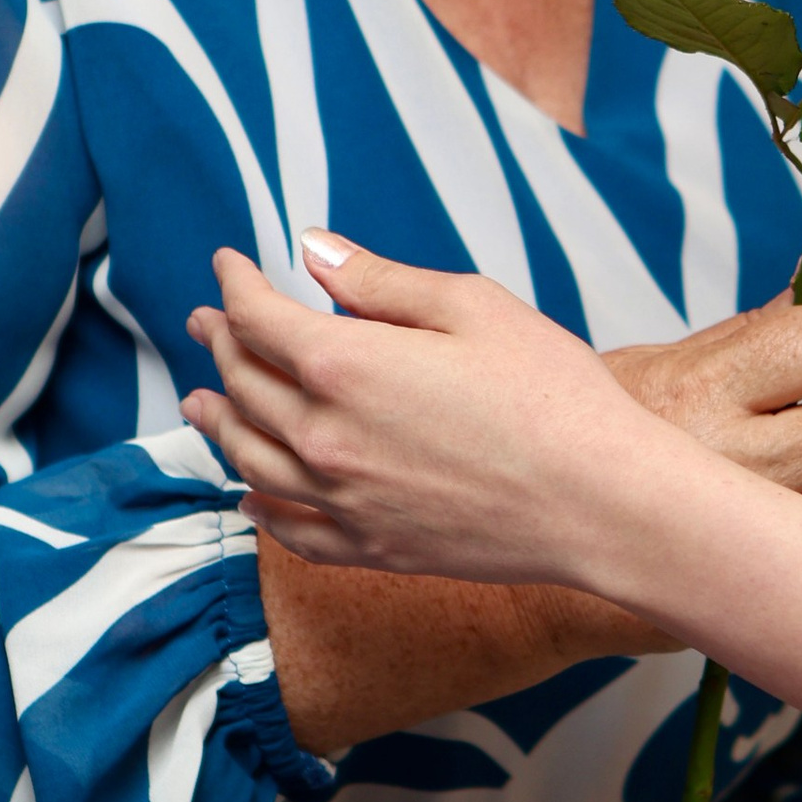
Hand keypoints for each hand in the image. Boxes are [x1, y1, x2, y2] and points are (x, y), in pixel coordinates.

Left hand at [185, 238, 801, 584]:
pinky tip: (250, 492)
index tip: (229, 263)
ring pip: (248, 457)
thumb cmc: (553, 396)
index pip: (258, 317)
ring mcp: (341, 501)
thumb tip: (314, 252)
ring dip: (217, 421)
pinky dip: (256, 504)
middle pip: (244, 384)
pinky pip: (286, 528)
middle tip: (207, 322)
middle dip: (221, 343)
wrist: (601, 504)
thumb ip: (382, 281)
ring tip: (201, 402)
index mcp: (345, 365)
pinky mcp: (369, 548)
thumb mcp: (474, 307)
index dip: (236, 284)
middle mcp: (323, 437)